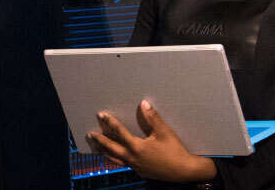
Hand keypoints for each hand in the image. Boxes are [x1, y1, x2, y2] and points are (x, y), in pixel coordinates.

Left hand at [86, 100, 217, 182]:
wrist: (184, 171)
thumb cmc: (175, 151)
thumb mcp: (164, 132)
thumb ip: (152, 118)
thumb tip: (144, 103)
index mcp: (137, 147)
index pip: (119, 132)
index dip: (110, 122)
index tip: (101, 115)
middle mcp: (133, 158)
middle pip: (111, 148)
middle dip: (100, 140)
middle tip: (90, 134)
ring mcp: (136, 166)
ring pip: (116, 159)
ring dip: (106, 152)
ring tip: (97, 147)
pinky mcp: (140, 171)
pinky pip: (124, 164)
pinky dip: (116, 160)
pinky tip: (116, 157)